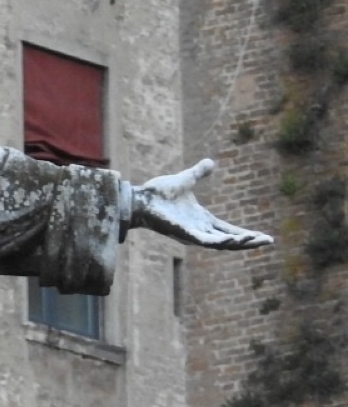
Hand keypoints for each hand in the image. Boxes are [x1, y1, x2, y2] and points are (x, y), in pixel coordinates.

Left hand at [129, 158, 272, 248]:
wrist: (139, 197)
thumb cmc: (157, 193)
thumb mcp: (186, 180)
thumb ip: (199, 173)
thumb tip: (211, 162)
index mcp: (201, 220)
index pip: (228, 230)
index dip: (246, 234)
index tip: (264, 236)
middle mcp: (199, 229)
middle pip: (230, 240)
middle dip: (249, 242)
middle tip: (268, 241)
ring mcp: (192, 234)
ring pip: (221, 244)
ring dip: (240, 243)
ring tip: (258, 240)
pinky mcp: (185, 234)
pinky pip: (207, 242)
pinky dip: (222, 242)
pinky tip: (236, 240)